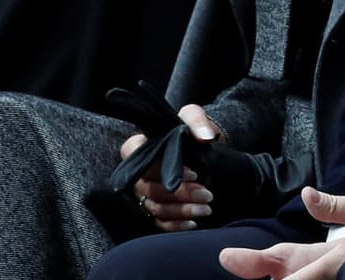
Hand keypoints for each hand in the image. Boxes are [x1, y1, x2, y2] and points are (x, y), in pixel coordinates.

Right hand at [119, 104, 222, 230]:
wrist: (200, 148)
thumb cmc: (190, 130)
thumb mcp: (193, 117)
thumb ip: (197, 121)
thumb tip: (206, 137)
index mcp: (139, 147)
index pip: (139, 162)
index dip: (163, 170)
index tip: (194, 174)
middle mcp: (137, 173)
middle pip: (150, 189)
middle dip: (181, 194)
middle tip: (207, 195)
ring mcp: (143, 193)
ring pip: (155, 207)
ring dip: (181, 211)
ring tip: (206, 209)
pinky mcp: (152, 208)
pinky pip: (158, 222)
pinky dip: (175, 225)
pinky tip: (193, 223)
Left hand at [216, 186, 344, 279]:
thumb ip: (332, 206)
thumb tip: (306, 196)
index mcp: (337, 260)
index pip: (296, 276)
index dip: (262, 268)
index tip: (234, 262)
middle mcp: (335, 273)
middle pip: (290, 278)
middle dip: (260, 268)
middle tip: (230, 258)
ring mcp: (340, 274)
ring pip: (300, 278)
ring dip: (279, 272)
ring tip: (251, 262)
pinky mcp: (344, 272)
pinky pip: (313, 275)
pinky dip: (297, 273)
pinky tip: (279, 270)